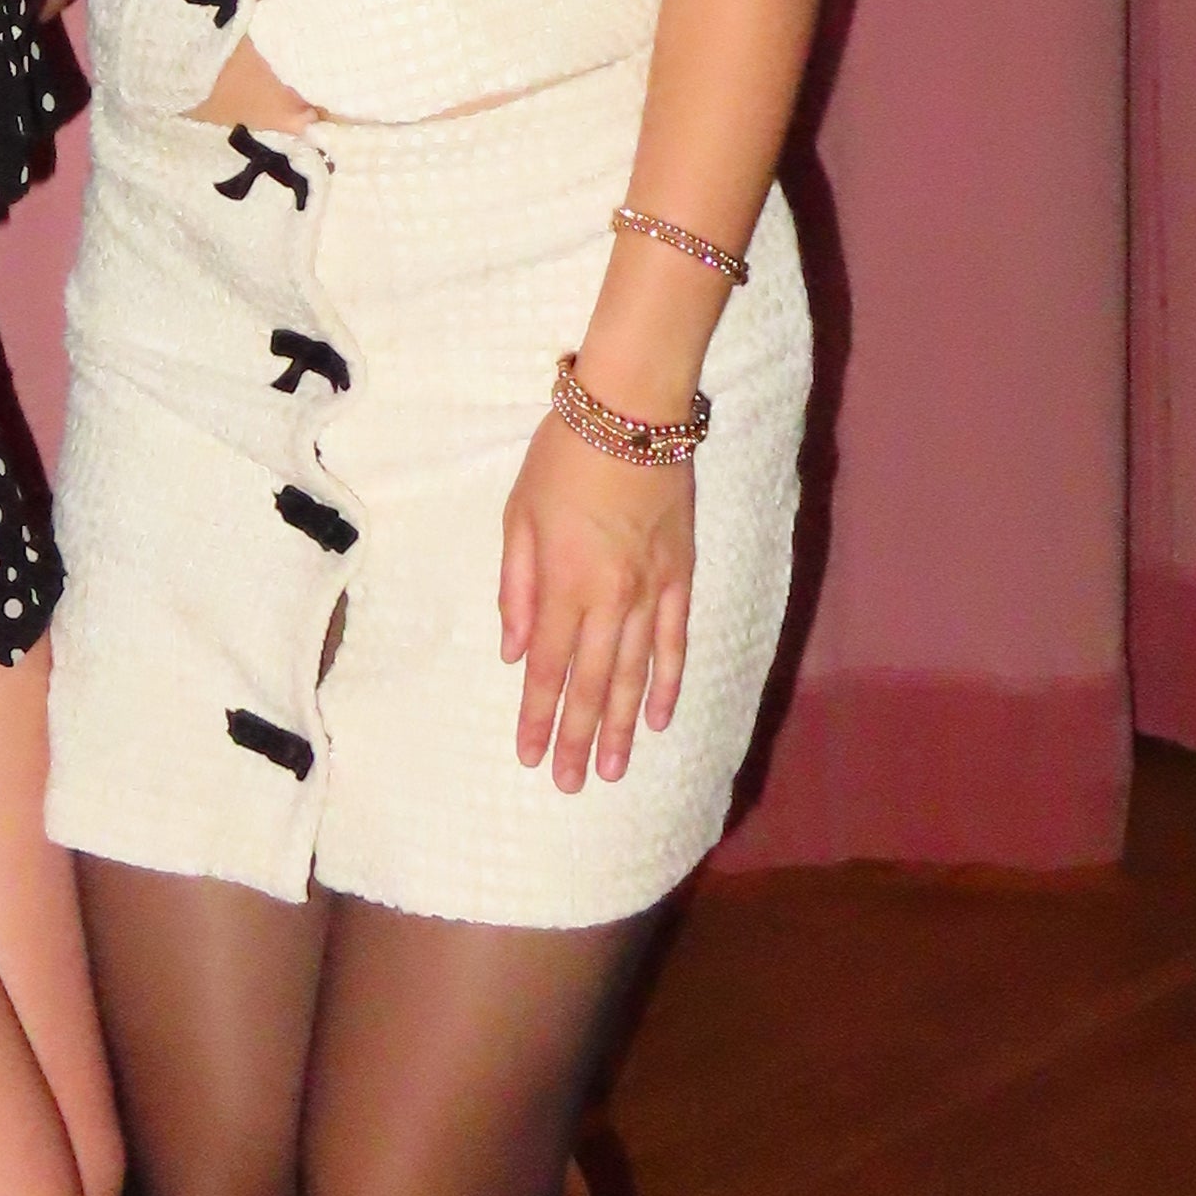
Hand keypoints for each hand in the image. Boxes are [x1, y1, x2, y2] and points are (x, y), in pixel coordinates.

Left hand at [500, 417, 697, 793]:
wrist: (633, 411)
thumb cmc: (563, 456)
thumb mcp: (519, 514)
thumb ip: (517, 586)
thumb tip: (514, 649)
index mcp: (563, 584)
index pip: (546, 668)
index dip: (538, 717)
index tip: (530, 757)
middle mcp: (609, 598)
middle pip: (591, 683)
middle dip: (577, 737)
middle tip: (571, 784)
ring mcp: (650, 590)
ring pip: (634, 673)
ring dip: (620, 725)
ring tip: (611, 769)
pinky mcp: (681, 575)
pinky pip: (675, 640)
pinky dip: (667, 681)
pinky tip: (658, 716)